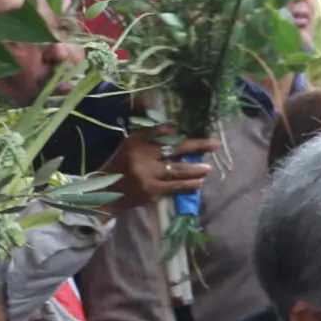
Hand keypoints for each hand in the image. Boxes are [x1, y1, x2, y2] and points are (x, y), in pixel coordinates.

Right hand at [94, 127, 218, 214]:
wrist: (105, 192)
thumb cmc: (121, 164)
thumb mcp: (130, 145)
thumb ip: (150, 136)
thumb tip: (176, 129)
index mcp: (136, 143)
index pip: (160, 133)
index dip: (177, 131)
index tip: (190, 129)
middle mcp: (142, 158)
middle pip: (175, 149)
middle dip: (197, 147)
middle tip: (215, 145)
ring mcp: (148, 176)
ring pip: (179, 170)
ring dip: (197, 169)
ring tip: (208, 169)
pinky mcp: (152, 192)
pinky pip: (176, 187)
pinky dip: (189, 185)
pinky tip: (199, 183)